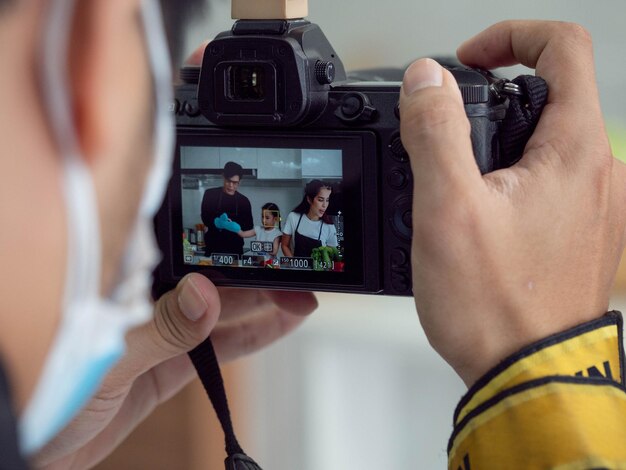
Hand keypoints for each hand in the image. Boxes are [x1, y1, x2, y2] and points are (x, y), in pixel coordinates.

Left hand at [34, 274, 316, 468]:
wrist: (36, 449)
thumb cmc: (46, 393)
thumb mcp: (106, 358)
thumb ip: (159, 328)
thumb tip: (205, 295)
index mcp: (123, 284)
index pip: (186, 256)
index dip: (230, 250)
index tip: (269, 252)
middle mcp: (145, 303)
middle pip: (213, 283)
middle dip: (259, 279)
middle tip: (299, 277)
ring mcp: (160, 335)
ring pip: (222, 314)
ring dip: (263, 307)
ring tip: (301, 299)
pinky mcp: (168, 366)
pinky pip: (216, 349)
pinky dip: (249, 337)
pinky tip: (276, 325)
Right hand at [399, 21, 625, 385]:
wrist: (526, 375)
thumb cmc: (495, 305)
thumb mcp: (448, 207)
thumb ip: (435, 132)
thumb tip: (427, 80)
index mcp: (576, 152)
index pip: (563, 49)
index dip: (510, 38)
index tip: (469, 62)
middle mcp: (600, 174)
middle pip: (553, 96)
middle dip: (495, 99)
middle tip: (449, 130)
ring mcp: (597, 208)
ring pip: (549, 144)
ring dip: (501, 145)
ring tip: (458, 184)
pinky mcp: (583, 236)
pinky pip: (551, 184)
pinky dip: (514, 180)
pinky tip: (481, 217)